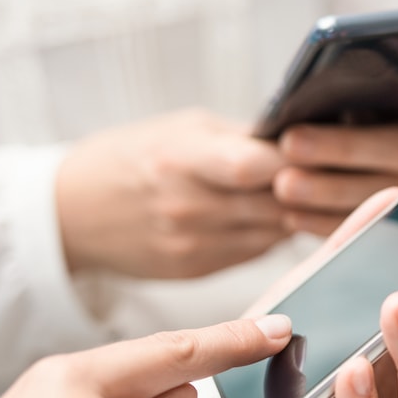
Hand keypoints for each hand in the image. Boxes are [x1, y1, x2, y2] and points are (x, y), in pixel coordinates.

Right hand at [57, 109, 288, 278]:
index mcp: (179, 160)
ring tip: (302, 192)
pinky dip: (272, 233)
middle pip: (274, 203)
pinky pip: (257, 252)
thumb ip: (242, 137)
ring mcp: (193, 244)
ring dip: (294, 213)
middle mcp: (187, 207)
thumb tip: (301, 141)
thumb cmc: (132, 157)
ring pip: (274, 232)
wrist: (72, 213)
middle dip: (307, 188)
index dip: (292, 159)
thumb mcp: (182, 127)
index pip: (251, 166)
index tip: (311, 151)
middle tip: (325, 173)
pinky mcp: (198, 270)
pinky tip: (271, 215)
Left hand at [273, 72, 397, 234]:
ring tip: (285, 184)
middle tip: (291, 142)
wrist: (348, 157)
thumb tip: (317, 88)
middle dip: (345, 147)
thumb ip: (353, 86)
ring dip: (332, 189)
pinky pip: (370, 224)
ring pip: (387, 190)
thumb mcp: (356, 90)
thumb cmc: (349, 110)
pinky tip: (292, 214)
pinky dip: (328, 221)